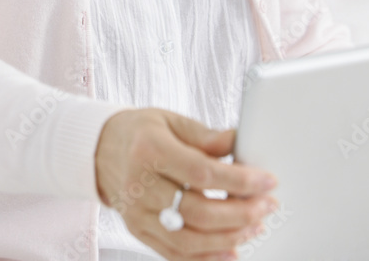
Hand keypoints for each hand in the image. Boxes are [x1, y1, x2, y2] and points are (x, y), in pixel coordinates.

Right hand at [95, 108, 277, 259]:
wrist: (101, 150)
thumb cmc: (141, 132)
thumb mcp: (172, 121)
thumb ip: (206, 136)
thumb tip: (240, 143)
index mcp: (149, 150)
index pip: (201, 173)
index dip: (239, 180)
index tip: (267, 180)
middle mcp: (140, 185)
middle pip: (197, 212)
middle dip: (240, 213)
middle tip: (267, 205)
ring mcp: (138, 214)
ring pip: (188, 240)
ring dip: (229, 238)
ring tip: (255, 225)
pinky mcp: (139, 232)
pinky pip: (175, 254)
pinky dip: (207, 256)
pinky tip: (232, 248)